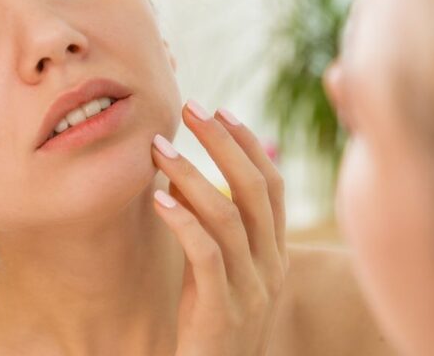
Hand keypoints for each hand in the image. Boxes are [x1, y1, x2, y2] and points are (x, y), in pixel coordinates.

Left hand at [151, 100, 287, 355]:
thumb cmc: (207, 325)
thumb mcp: (217, 271)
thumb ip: (213, 230)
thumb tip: (188, 178)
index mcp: (275, 254)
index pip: (272, 186)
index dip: (248, 144)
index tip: (220, 110)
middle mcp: (271, 268)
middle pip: (256, 190)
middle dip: (223, 142)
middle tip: (190, 108)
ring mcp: (250, 291)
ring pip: (229, 217)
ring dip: (193, 175)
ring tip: (160, 149)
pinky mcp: (220, 313)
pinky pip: (206, 256)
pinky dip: (183, 222)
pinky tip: (158, 199)